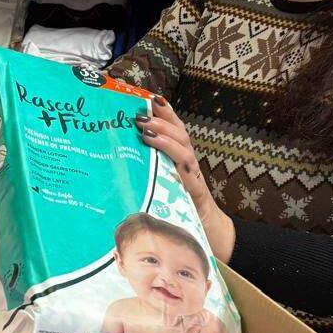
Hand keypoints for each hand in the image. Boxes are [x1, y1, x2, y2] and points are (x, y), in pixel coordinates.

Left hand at [136, 97, 234, 262]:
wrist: (211, 236)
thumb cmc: (182, 212)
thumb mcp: (163, 189)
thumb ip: (150, 176)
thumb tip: (121, 164)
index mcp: (181, 161)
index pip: (174, 130)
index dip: (164, 112)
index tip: (148, 96)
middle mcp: (188, 164)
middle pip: (180, 133)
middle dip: (161, 118)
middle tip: (139, 110)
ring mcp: (193, 176)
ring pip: (183, 147)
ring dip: (164, 134)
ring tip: (145, 126)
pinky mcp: (195, 191)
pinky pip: (186, 170)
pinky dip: (174, 157)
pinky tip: (161, 152)